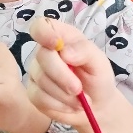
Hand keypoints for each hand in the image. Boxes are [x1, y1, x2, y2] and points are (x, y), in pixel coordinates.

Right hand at [24, 16, 120, 132]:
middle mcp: (45, 52)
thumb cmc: (97, 77)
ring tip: (80, 99)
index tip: (57, 45)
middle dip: (62, 75)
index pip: (40, 26)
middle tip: (78, 89)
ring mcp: (36, 73)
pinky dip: (59, 105)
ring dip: (64, 94)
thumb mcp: (99, 62)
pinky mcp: (33, 93)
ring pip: (42, 80)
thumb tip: (65, 52)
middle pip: (42, 56)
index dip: (43, 33)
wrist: (97, 105)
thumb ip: (84, 51)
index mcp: (61, 37)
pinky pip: (39, 98)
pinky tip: (70, 105)